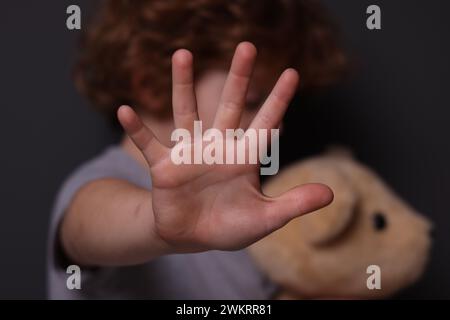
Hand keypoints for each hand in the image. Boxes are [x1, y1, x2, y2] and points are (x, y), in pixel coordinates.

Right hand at [117, 42, 332, 252]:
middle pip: (230, 106)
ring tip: (182, 54)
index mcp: (244, 158)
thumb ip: (293, 204)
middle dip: (240, 78)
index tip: (292, 72)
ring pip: (187, 112)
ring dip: (182, 85)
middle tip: (247, 46)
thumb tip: (331, 194)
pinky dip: (137, 129)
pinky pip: (148, 144)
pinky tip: (125, 110)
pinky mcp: (165, 167)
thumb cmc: (230, 226)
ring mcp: (190, 154)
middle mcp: (218, 147)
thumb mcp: (265, 218)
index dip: (279, 100)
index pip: (266, 123)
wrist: (192, 236)